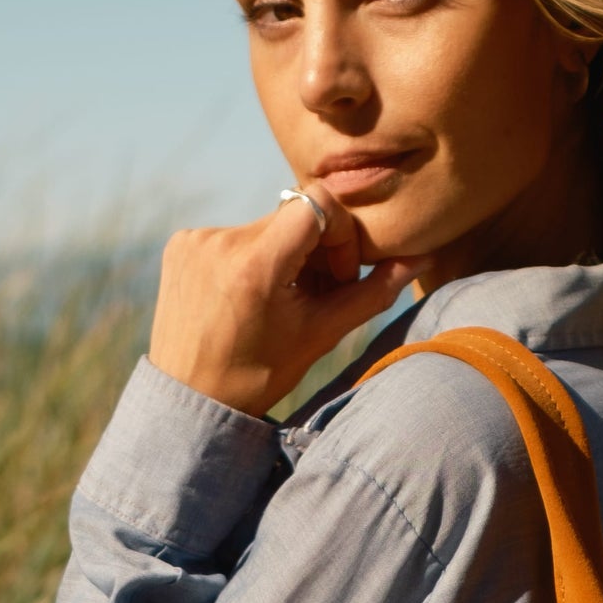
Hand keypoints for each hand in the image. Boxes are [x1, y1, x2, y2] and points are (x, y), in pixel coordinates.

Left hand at [148, 191, 430, 415]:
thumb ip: (371, 293)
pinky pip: (235, 234)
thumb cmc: (258, 376)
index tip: (337, 274)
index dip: (340, 233)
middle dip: (316, 249)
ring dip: (285, 254)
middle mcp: (220, 241)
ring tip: (281, 299)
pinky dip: (253, 257)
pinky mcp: (182, 243)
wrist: (190, 400)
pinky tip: (249, 296)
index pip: (318, 203)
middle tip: (315, 293)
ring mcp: (196, 239)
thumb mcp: (321, 335)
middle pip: (293, 216)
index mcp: (255, 264)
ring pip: (266, 225)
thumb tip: (420, 259)